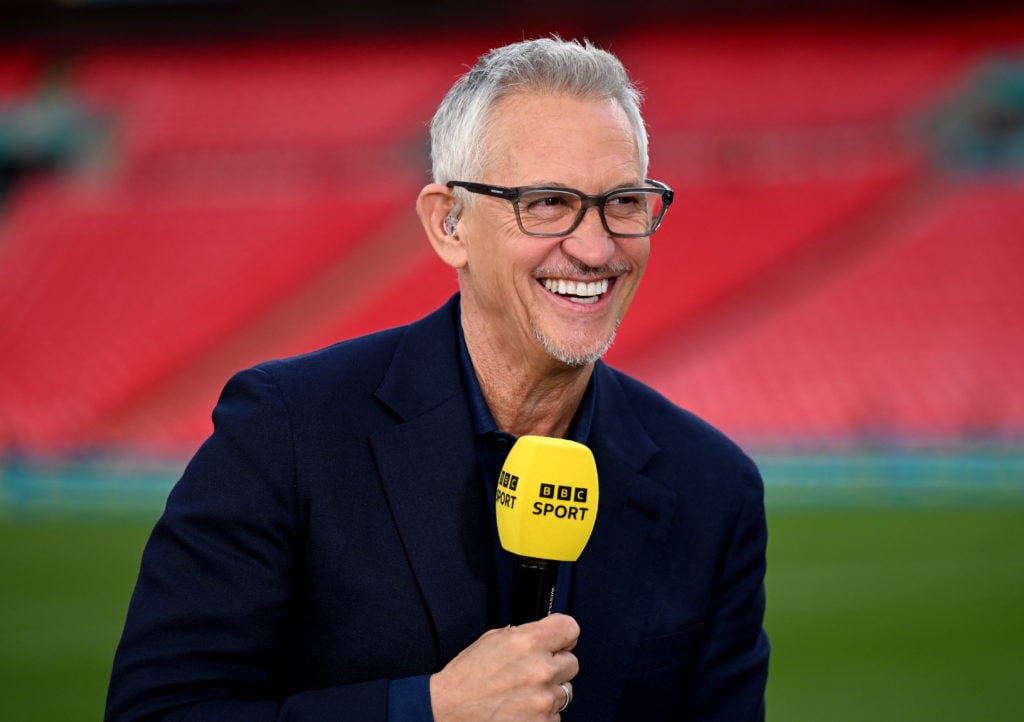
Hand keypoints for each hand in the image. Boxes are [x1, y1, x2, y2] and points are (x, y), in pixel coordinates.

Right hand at [430, 613, 579, 720]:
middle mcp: (541, 670)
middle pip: (572, 663)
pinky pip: (556, 716)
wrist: (448, 711)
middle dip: (555, 666)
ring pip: (565, 692)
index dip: (563, 635)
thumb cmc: (465, 677)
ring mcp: (543, 701)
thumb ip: (523, 635)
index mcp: (528, 643)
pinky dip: (542, 715)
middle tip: (533, 672)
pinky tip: (521, 711)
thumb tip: (544, 636)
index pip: (570, 628)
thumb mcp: (491, 640)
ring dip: (548, 692)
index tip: (558, 641)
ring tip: (522, 694)